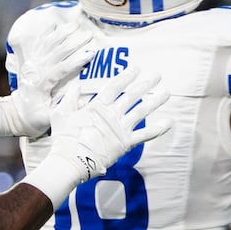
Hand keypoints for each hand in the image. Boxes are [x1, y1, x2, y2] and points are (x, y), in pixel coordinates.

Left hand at [6, 18, 96, 135]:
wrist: (16, 114)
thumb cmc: (33, 119)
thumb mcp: (46, 120)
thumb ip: (60, 111)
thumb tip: (79, 101)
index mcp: (42, 84)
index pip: (61, 69)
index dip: (76, 61)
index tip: (91, 53)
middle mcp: (37, 70)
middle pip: (57, 52)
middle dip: (74, 42)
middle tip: (89, 35)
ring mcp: (33, 64)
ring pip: (48, 44)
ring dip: (62, 33)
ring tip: (76, 24)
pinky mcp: (31, 62)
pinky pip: (38, 44)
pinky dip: (46, 33)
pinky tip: (53, 24)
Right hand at [48, 70, 170, 182]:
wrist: (70, 162)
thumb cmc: (64, 140)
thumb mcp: (61, 114)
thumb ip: (70, 98)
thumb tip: (75, 86)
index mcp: (97, 106)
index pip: (115, 86)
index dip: (127, 76)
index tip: (137, 67)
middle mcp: (112, 114)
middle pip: (133, 95)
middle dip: (146, 83)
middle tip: (157, 75)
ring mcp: (120, 128)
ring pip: (142, 111)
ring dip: (156, 101)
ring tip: (167, 92)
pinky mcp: (126, 143)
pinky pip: (145, 134)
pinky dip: (158, 129)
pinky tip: (169, 122)